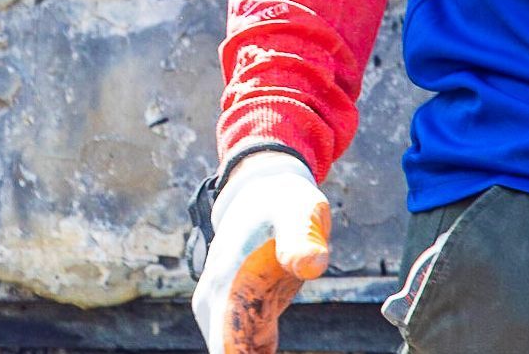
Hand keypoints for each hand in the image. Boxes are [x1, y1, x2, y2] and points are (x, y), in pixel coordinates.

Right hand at [190, 150, 331, 353]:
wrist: (262, 190)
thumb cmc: (280, 199)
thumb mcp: (297, 210)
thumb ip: (302, 237)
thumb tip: (313, 264)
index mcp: (224, 288)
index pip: (228, 349)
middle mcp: (215, 307)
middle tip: (276, 351)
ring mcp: (224, 314)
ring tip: (279, 350)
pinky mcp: (240, 317)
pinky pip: (250, 351)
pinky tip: (276, 352)